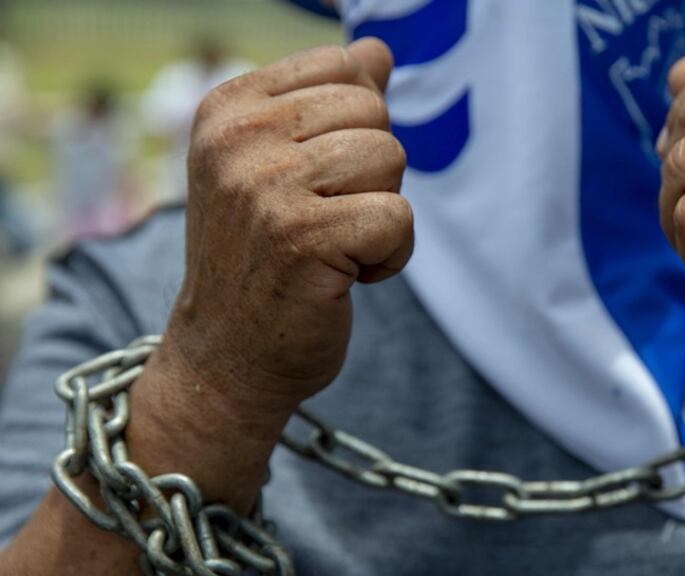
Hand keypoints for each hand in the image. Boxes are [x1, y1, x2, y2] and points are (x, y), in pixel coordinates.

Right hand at [160, 38, 410, 425]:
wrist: (227, 356)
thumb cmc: (263, 260)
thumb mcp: (280, 167)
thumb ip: (329, 102)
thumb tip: (376, 51)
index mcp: (230, 109)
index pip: (343, 69)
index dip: (355, 130)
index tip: (316, 181)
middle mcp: (238, 139)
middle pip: (373, 114)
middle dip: (372, 175)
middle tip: (325, 221)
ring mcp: (265, 187)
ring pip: (389, 158)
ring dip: (379, 215)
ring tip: (333, 248)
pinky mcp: (301, 238)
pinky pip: (398, 217)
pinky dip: (388, 256)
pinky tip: (345, 276)